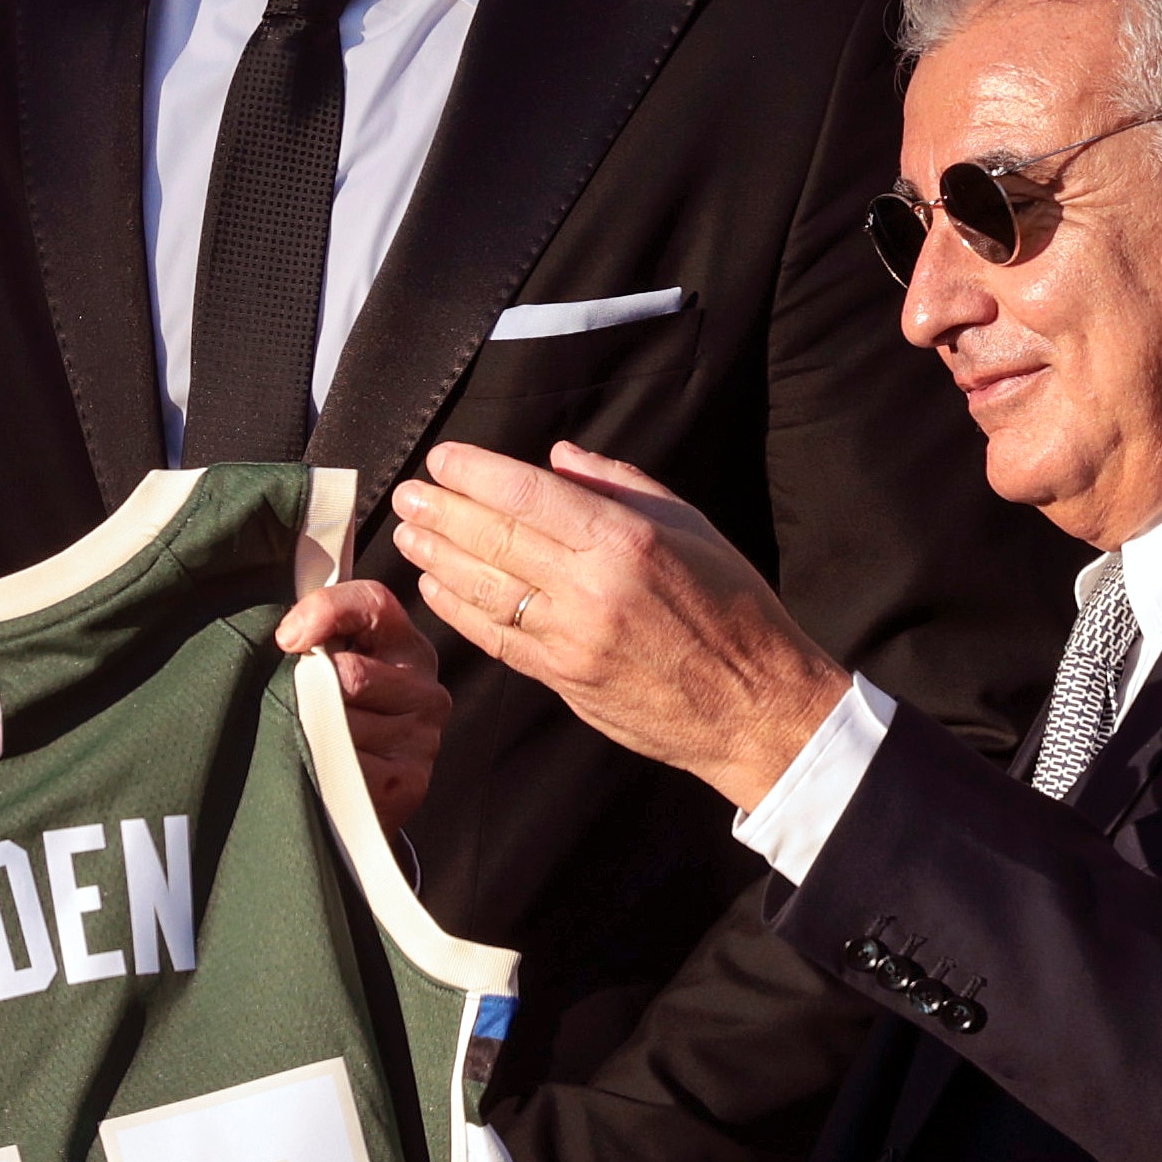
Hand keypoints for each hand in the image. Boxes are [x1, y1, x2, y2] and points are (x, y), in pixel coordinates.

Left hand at [278, 578, 450, 836]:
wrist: (355, 798)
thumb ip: (320, 633)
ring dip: (313, 734)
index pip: (372, 603)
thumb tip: (291, 636)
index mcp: (406, 646)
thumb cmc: (334, 718)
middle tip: (302, 707)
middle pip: (349, 672)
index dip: (325, 611)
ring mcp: (422, 738)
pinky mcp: (408, 782)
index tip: (287, 638)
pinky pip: (344, 765)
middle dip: (311, 691)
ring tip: (314, 743)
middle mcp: (426, 690)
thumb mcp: (332, 664)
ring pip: (341, 723)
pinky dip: (321, 768)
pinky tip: (324, 771)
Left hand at [393, 440, 848, 811]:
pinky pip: (496, 638)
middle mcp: (593, 588)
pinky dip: (457, 610)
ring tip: (407, 533)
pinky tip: (434, 587)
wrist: (754, 706)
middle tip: (406, 492)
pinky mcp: (563, 679)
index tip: (442, 459)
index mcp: (625, 541)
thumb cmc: (732, 607)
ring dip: (437, 558)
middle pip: (496, 538)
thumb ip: (619, 485)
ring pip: (484, 589)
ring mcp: (573, 639)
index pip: (529, 494)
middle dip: (441, 511)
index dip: (476, 473)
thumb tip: (558, 456)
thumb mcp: (691, 526)